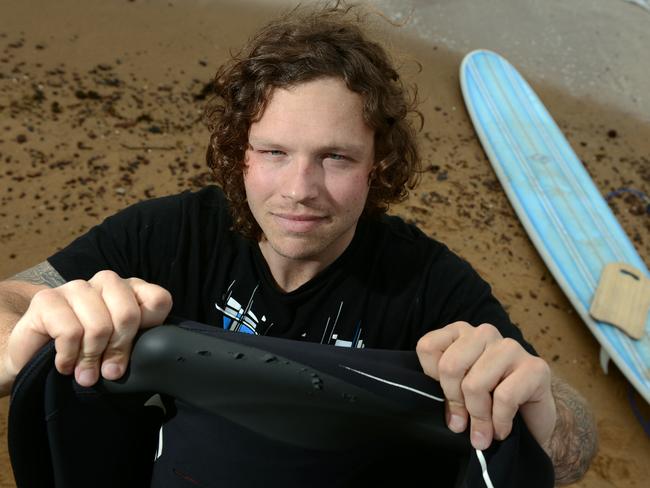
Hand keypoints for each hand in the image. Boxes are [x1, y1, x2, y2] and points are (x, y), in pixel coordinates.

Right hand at [5, 270, 171, 386]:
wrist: (33, 356)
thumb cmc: (85, 352)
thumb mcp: (118, 349)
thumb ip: (135, 345)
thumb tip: (143, 360)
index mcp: (131, 290)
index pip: (158, 300)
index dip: (150, 327)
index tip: (137, 349)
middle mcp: (106, 282)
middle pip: (129, 314)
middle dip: (118, 349)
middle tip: (109, 371)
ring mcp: (75, 286)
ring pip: (99, 326)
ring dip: (91, 358)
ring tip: (85, 373)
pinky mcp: (46, 298)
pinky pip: (70, 333)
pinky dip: (68, 357)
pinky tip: (65, 364)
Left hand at [416, 321, 555, 450]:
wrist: (532, 419)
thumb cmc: (489, 402)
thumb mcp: (457, 392)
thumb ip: (446, 392)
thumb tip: (451, 419)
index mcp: (460, 333)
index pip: (428, 347)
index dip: (432, 379)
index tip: (446, 397)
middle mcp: (484, 334)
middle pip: (450, 367)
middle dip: (455, 403)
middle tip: (463, 424)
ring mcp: (511, 347)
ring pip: (475, 384)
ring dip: (478, 417)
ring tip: (483, 432)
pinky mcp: (535, 366)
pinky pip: (504, 398)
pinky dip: (500, 421)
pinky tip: (502, 429)